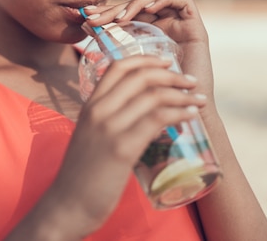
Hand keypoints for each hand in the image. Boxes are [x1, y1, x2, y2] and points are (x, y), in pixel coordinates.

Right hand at [43, 55, 204, 236]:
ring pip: (152, 95)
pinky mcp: (122, 148)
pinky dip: (179, 112)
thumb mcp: (89, 137)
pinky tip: (191, 115)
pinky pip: (157, 118)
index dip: (146, 59)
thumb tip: (137, 113)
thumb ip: (107, 121)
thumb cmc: (82, 175)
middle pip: (140, 76)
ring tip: (199, 100)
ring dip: (182, 94)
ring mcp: (109, 128)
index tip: (167, 61)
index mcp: (90, 105)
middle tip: (191, 81)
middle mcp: (98, 110)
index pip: (118, 67)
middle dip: (172, 74)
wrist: (67, 205)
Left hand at [82, 0, 212, 96]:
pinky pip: (183, 0)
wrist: (187, 113)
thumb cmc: (157, 98)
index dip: (107, 12)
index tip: (86, 15)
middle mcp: (164, 26)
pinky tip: (148, 11)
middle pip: (138, 5)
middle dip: (115, 8)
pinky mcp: (196, 26)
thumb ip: (113, 50)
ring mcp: (180, 25)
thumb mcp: (128, 70)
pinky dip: (164, 0)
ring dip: (136, 3)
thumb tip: (85, 32)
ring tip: (121, 18)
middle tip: (95, 17)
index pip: (126, 15)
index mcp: (148, 35)